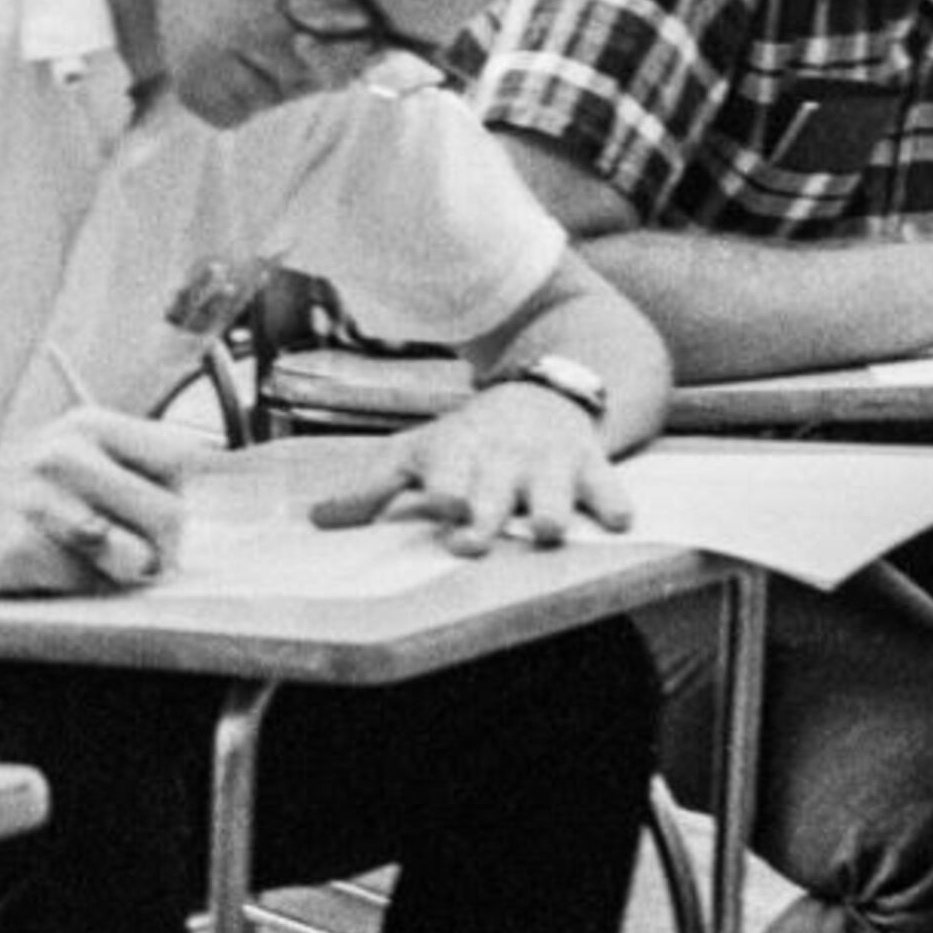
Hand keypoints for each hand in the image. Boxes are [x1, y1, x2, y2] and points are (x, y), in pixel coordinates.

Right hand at [0, 406, 198, 591]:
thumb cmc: (9, 494)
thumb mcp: (65, 456)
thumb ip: (126, 471)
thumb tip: (190, 510)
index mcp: (88, 426)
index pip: (184, 456)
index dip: (182, 495)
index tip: (157, 515)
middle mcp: (67, 454)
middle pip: (171, 514)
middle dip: (162, 550)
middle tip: (131, 558)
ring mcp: (42, 500)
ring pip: (136, 555)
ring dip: (122, 572)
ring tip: (90, 562)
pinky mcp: (20, 547)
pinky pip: (85, 584)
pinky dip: (75, 587)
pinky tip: (45, 568)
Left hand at [311, 384, 630, 556]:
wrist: (541, 395)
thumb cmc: (467, 442)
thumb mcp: (416, 455)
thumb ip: (371, 492)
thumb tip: (317, 521)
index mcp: (455, 456)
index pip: (445, 473)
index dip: (444, 491)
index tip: (442, 507)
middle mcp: (500, 460)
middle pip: (494, 491)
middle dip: (486, 513)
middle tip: (473, 537)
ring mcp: (548, 464)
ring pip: (553, 493)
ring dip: (550, 511)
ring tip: (546, 530)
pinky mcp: (591, 467)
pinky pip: (609, 487)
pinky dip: (614, 503)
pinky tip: (615, 520)